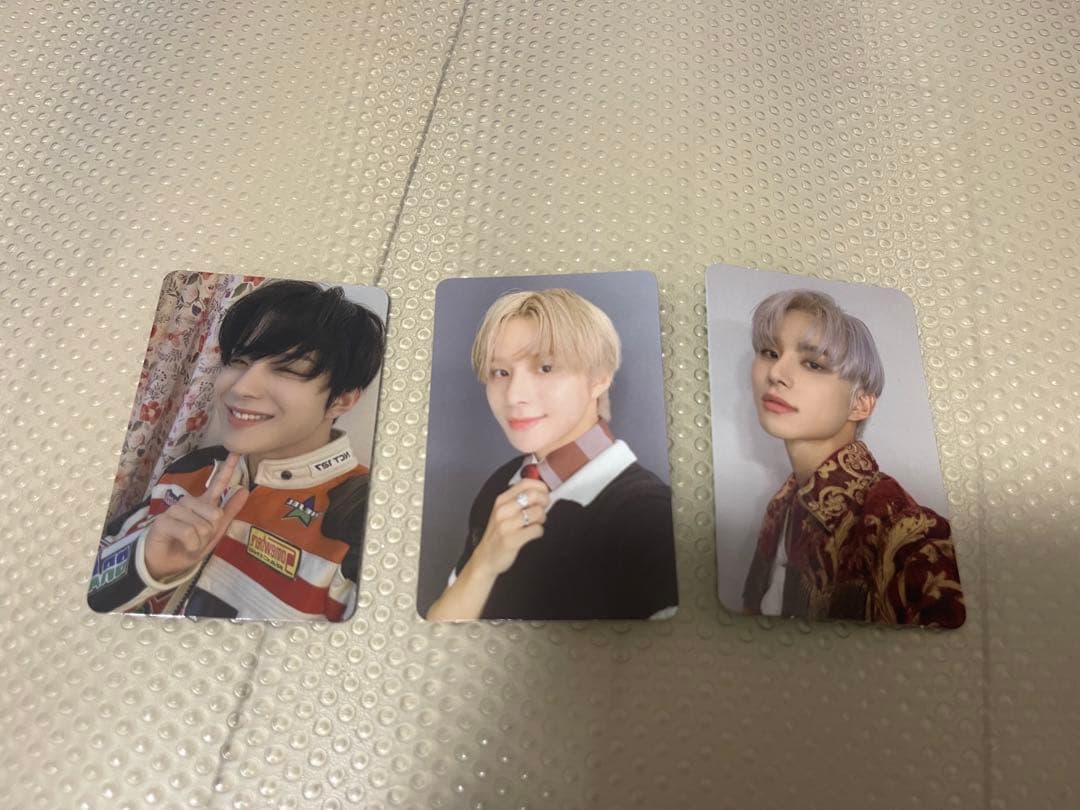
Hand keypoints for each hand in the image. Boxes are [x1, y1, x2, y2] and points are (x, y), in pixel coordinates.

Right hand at [143, 453, 249, 580]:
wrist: (167, 565)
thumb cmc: (190, 548)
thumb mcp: (215, 533)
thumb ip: (229, 512)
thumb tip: (244, 490)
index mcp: (204, 505)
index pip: (218, 484)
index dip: (228, 468)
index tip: (237, 451)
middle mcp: (189, 503)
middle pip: (214, 514)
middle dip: (210, 534)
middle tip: (197, 541)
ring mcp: (175, 510)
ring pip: (201, 525)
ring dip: (199, 541)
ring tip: (188, 544)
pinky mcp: (163, 521)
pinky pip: (188, 532)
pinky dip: (190, 544)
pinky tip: (182, 545)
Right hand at [468, 478, 550, 579]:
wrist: (485, 558)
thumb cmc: (498, 534)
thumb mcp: (503, 512)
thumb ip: (518, 500)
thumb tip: (541, 491)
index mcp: (501, 500)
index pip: (525, 483)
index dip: (540, 487)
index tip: (544, 493)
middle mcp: (502, 510)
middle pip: (533, 495)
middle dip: (544, 501)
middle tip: (543, 509)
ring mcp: (506, 525)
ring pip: (537, 512)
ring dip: (542, 518)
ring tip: (535, 523)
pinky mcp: (512, 540)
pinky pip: (537, 530)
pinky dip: (539, 532)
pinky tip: (532, 534)